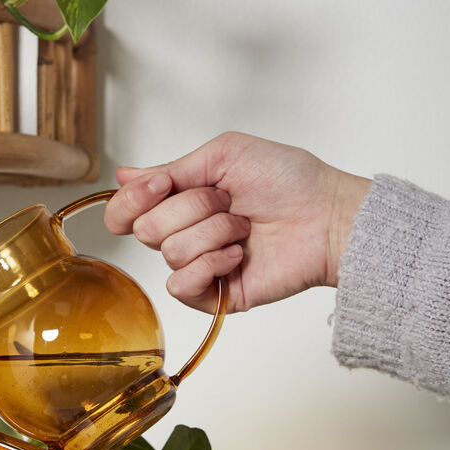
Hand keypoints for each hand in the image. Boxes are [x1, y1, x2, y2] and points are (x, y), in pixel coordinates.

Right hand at [104, 131, 371, 313]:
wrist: (326, 214)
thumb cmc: (288, 179)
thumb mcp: (223, 155)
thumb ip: (170, 168)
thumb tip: (123, 176)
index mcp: (181, 199)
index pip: (125, 211)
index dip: (133, 199)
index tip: (163, 185)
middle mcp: (185, 232)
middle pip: (145, 230)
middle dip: (190, 207)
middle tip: (227, 201)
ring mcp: (200, 265)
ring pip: (170, 252)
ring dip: (213, 232)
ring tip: (245, 227)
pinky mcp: (216, 294)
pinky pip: (182, 286)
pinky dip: (210, 264)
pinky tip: (238, 255)